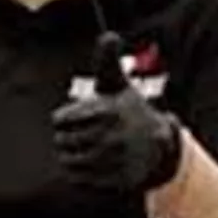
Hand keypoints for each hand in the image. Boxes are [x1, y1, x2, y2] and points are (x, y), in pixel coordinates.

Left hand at [52, 31, 182, 193]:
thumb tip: (109, 36)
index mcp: (109, 111)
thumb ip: (107, 61)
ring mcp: (114, 161)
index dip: (64, 119)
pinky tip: (92, 163)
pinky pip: (76, 178)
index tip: (78, 117)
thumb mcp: (117, 86)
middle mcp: (113, 137)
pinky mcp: (114, 181)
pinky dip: (78, 172)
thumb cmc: (128, 111)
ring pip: (66, 160)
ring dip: (71, 155)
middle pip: (61, 141)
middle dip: (66, 137)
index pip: (59, 120)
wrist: (158, 146)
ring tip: (87, 147)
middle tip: (85, 134)